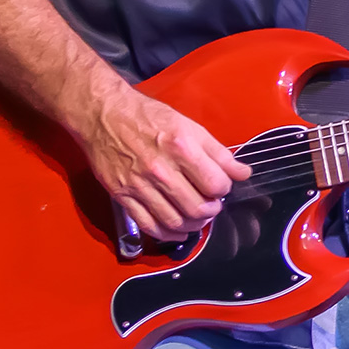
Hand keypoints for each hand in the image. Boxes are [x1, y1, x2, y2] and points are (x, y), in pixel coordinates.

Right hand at [78, 82, 250, 242]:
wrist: (104, 115)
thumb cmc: (148, 117)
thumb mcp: (190, 126)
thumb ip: (218, 153)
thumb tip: (243, 173)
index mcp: (181, 148)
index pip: (215, 184)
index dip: (225, 189)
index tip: (222, 186)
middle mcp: (160, 170)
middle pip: (197, 207)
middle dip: (212, 210)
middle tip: (213, 204)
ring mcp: (140, 185)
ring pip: (175, 221)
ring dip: (194, 225)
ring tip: (199, 217)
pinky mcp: (123, 196)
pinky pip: (149, 225)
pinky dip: (168, 234)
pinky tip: (178, 231)